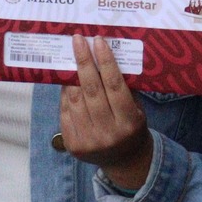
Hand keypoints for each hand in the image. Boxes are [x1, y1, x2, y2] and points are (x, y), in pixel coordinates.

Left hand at [59, 36, 152, 189]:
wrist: (125, 161)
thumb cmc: (132, 127)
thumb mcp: (136, 109)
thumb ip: (123, 87)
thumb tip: (105, 54)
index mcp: (129, 122)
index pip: (115, 86)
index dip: (105, 61)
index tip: (98, 41)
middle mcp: (108, 133)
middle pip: (91, 90)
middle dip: (83, 62)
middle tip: (78, 41)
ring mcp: (88, 141)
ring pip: (75, 100)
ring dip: (71, 76)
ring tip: (71, 57)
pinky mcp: (73, 144)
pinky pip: (65, 112)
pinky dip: (65, 94)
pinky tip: (67, 81)